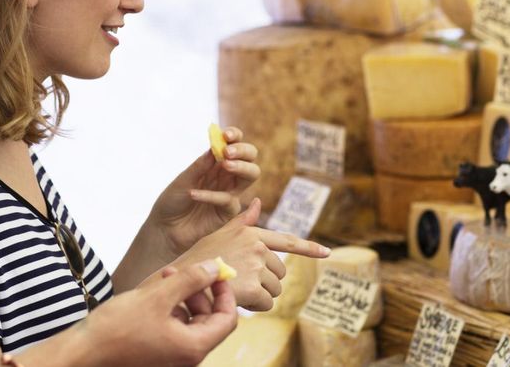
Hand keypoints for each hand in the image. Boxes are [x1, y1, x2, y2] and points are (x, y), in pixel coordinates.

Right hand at [83, 260, 236, 366]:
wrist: (84, 351)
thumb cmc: (117, 328)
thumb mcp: (157, 297)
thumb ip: (190, 280)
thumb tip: (215, 268)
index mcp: (193, 347)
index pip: (227, 319)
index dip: (225, 294)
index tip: (217, 274)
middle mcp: (186, 357)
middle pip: (209, 320)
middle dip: (199, 292)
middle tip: (184, 271)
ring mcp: (171, 357)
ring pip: (189, 322)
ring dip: (182, 298)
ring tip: (164, 278)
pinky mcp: (156, 353)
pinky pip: (173, 329)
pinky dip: (169, 309)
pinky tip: (153, 293)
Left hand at [148, 126, 258, 255]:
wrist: (165, 229)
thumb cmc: (173, 201)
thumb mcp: (183, 179)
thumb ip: (201, 165)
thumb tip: (216, 146)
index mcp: (216, 164)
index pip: (234, 145)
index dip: (235, 137)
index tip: (226, 135)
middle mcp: (227, 176)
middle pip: (250, 158)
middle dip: (243, 151)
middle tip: (227, 152)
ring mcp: (230, 193)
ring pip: (251, 175)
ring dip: (241, 167)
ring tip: (225, 164)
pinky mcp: (228, 212)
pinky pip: (228, 200)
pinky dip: (211, 195)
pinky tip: (193, 194)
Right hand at [169, 200, 329, 311]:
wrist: (183, 279)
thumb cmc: (199, 257)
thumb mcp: (219, 234)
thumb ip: (241, 222)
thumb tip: (256, 201)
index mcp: (251, 232)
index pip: (287, 241)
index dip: (309, 248)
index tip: (327, 252)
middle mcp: (257, 246)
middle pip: (279, 273)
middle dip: (265, 282)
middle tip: (241, 282)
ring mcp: (256, 266)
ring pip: (274, 290)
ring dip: (260, 295)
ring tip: (236, 289)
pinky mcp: (253, 286)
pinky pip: (266, 303)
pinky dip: (254, 307)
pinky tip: (237, 299)